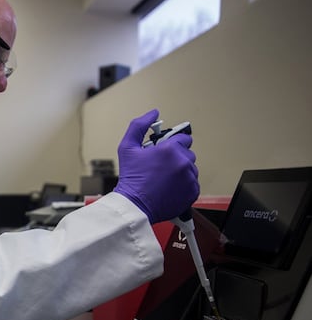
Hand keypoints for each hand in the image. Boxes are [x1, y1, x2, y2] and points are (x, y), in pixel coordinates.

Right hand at [113, 109, 198, 223]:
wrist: (134, 205)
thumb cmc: (131, 178)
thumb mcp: (127, 147)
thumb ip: (139, 125)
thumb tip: (153, 113)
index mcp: (170, 149)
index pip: (183, 138)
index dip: (172, 144)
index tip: (164, 152)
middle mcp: (183, 162)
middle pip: (188, 154)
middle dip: (176, 158)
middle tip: (161, 167)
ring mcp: (190, 178)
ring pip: (191, 169)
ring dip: (181, 171)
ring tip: (164, 179)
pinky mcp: (193, 191)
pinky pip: (193, 183)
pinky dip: (184, 185)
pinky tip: (169, 188)